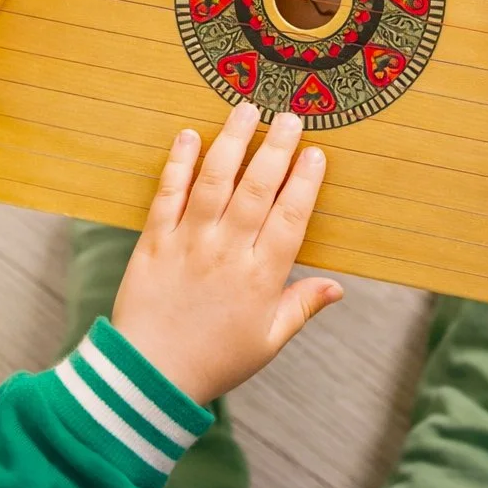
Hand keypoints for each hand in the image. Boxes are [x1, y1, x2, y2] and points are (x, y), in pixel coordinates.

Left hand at [112, 102, 342, 404]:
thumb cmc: (215, 360)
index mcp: (260, 277)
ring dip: (232, 141)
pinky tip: (189, 135)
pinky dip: (178, 163)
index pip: (289, 218)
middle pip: (256, 190)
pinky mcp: (154, 240)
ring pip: (214, 181)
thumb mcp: (268, 341)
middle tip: (290, 116)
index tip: (316, 152)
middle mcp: (227, 252)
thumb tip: (339, 287)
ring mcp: (189, 242)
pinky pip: (168, 194)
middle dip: (276, 148)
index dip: (304, 182)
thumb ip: (302, 306)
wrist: (149, 378)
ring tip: (247, 108)